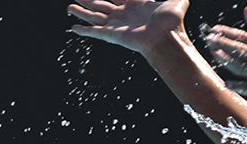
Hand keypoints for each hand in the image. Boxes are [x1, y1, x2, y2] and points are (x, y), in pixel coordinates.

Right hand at [67, 0, 187, 56]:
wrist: (167, 38)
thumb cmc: (173, 22)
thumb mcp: (177, 0)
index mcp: (136, 5)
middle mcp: (124, 15)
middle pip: (101, 5)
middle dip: (89, 1)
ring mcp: (117, 25)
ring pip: (94, 16)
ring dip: (81, 12)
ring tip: (69, 7)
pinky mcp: (113, 35)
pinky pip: (95, 32)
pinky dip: (84, 31)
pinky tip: (73, 28)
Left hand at [201, 6, 246, 107]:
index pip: (244, 37)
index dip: (228, 32)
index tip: (215, 29)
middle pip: (242, 49)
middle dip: (224, 43)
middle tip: (209, 38)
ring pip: (244, 66)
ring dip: (228, 60)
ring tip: (214, 53)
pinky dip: (240, 86)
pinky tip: (227, 83)